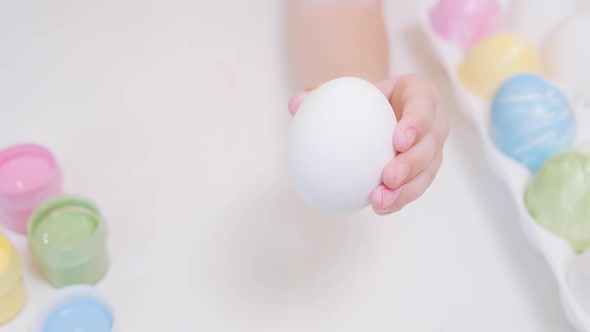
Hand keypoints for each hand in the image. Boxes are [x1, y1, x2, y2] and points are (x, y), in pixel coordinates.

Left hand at [287, 74, 449, 214]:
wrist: (370, 114)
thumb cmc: (357, 99)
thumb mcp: (342, 91)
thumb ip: (319, 94)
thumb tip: (295, 104)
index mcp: (421, 94)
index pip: (424, 106)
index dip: (417, 123)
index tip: (397, 141)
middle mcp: (434, 122)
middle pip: (431, 144)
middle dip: (413, 163)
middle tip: (388, 177)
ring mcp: (433, 149)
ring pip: (428, 172)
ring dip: (407, 190)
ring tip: (380, 201)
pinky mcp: (426, 171)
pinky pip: (415, 187)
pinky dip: (399, 199)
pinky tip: (377, 208)